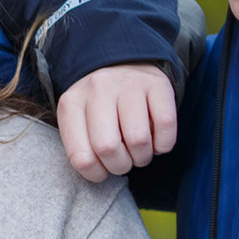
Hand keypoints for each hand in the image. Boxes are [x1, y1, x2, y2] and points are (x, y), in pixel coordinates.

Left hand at [55, 62, 178, 180]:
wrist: (124, 64)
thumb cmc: (100, 106)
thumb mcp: (79, 121)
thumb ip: (81, 147)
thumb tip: (98, 174)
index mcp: (72, 103)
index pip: (81, 157)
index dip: (97, 174)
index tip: (103, 169)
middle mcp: (98, 88)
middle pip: (108, 149)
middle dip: (120, 166)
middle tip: (124, 160)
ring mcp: (129, 84)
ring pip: (139, 140)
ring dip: (142, 157)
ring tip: (139, 151)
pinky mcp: (158, 84)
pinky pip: (166, 127)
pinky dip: (163, 145)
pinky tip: (155, 140)